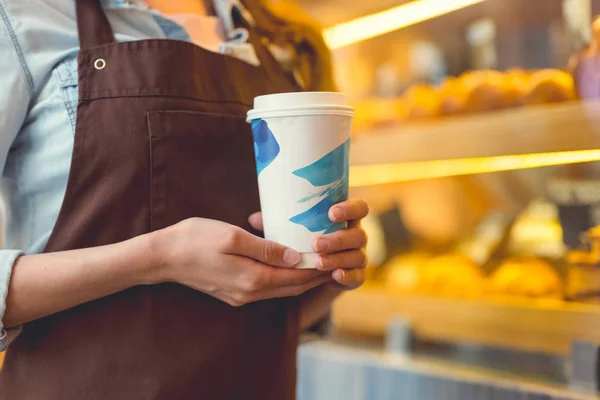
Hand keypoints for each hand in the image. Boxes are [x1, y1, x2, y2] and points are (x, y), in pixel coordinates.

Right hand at [153, 218, 330, 306]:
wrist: (162, 257)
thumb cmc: (196, 240)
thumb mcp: (233, 238)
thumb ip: (267, 249)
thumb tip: (296, 257)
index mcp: (253, 279)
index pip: (297, 277)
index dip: (319, 268)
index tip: (337, 256)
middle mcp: (250, 293)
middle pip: (293, 287)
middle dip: (316, 275)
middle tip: (335, 260)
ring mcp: (241, 295)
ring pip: (281, 289)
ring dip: (301, 278)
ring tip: (318, 262)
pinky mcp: (233, 292)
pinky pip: (267, 288)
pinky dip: (283, 278)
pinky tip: (288, 265)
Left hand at [249, 198, 368, 290]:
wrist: (313, 275)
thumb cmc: (302, 242)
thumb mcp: (291, 231)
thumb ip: (278, 224)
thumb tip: (255, 219)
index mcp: (345, 219)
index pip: (359, 208)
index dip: (350, 208)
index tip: (330, 213)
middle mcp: (355, 237)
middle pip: (358, 235)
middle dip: (338, 239)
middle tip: (316, 244)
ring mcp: (358, 257)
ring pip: (357, 256)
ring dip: (339, 258)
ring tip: (319, 262)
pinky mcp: (356, 277)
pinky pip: (357, 277)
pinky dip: (347, 276)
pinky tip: (335, 275)